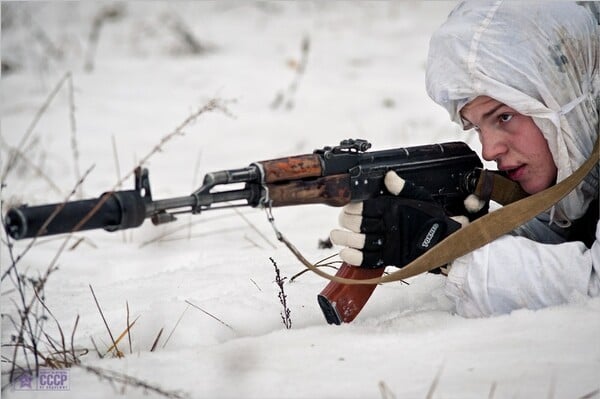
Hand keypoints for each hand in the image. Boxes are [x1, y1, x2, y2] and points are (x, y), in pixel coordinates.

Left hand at [330, 171, 463, 268]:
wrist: (444, 241)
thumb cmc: (429, 217)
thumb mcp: (419, 197)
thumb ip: (402, 187)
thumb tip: (389, 176)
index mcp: (393, 209)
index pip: (365, 207)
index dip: (352, 207)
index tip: (348, 208)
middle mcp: (388, 226)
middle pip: (358, 223)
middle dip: (346, 221)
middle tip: (342, 220)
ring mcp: (388, 244)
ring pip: (359, 241)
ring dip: (343, 238)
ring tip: (335, 235)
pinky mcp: (389, 259)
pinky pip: (367, 259)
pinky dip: (353, 257)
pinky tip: (344, 252)